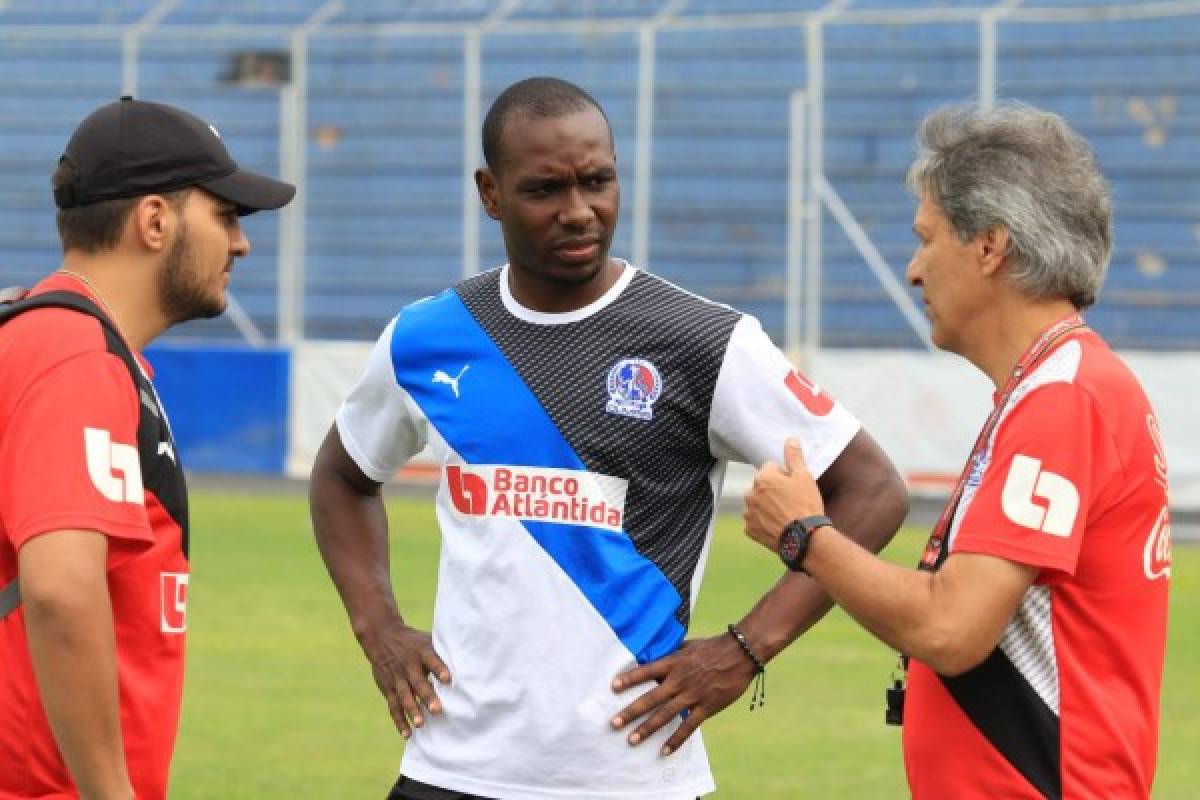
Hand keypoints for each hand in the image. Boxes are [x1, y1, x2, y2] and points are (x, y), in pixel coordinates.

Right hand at [360, 619, 450, 737]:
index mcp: (421, 652)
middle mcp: (409, 666)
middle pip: (417, 682)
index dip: (438, 669)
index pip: (431, 660)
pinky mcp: (388, 689)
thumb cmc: (414, 642)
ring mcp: (397, 678)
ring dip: (412, 710)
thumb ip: (444, 651)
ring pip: (404, 696)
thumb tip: (471, 660)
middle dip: (426, 696)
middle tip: (437, 710)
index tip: (448, 679)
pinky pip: (393, 706)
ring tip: (420, 724)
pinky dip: (399, 721)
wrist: (382, 637)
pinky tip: (407, 734)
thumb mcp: (428, 640)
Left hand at [609, 634, 758, 755]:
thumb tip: (655, 657)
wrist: (740, 654)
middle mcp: (679, 680)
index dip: (629, 679)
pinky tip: (664, 751)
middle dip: (630, 712)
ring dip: (647, 729)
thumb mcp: (687, 646)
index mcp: (673, 663)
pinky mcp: (706, 707)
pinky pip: (688, 727)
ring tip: (632, 740)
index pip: (645, 672)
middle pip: (650, 698)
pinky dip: (675, 740)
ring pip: (665, 715)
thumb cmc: (712, 647)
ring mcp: (692, 695)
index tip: (612, 687)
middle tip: (614, 723)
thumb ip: (671, 655)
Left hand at [744, 437, 824, 551]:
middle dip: (772, 490)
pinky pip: (755, 521)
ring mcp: (748, 512)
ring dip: (766, 506)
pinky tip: (778, 525)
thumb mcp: (804, 477)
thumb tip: (790, 439)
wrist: (805, 538)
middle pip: (761, 486)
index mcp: (762, 477)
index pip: (771, 468)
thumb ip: (794, 456)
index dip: (784, 477)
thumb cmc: (806, 505)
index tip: (793, 488)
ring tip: (785, 515)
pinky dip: (764, 522)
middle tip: (790, 502)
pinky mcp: (749, 529)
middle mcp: (750, 493)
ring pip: (757, 503)